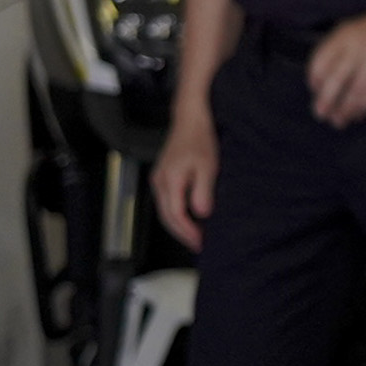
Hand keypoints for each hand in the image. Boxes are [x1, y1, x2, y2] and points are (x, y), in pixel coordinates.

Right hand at [152, 116, 218, 249]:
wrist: (189, 120)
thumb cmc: (200, 140)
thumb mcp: (208, 166)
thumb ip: (202, 191)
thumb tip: (201, 213)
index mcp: (170, 181)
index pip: (176, 215)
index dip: (188, 231)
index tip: (201, 241)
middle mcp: (159, 182)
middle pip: (167, 217)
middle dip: (182, 233)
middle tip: (198, 245)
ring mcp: (158, 179)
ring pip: (165, 211)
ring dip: (178, 225)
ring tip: (194, 236)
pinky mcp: (162, 177)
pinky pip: (166, 202)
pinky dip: (175, 214)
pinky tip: (188, 217)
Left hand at [306, 0, 365, 128]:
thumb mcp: (352, 29)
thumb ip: (337, 49)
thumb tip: (322, 79)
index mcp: (343, 37)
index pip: (320, 63)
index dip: (315, 80)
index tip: (315, 90)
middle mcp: (356, 50)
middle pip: (334, 82)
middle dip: (326, 101)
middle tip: (321, 114)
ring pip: (353, 93)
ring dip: (344, 110)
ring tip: (338, 121)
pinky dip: (362, 109)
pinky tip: (357, 115)